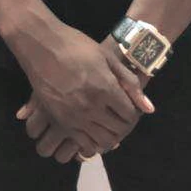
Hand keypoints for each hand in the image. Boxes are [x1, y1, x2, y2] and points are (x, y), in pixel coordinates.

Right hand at [14, 31, 152, 158]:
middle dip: (124, 126)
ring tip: (108, 125)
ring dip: (110, 136)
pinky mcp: (60, 121)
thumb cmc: (76, 46)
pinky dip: (93, 143)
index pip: (129, 115)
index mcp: (105, 88)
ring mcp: (74, 117)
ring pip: (102, 142)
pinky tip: (93, 131)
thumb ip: (129, 83)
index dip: (134, 114)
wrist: (41, 45)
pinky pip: (83, 144)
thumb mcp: (107, 57)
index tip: (130, 109)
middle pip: (118, 131)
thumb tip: (148, 109)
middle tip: (121, 118)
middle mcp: (92, 107)